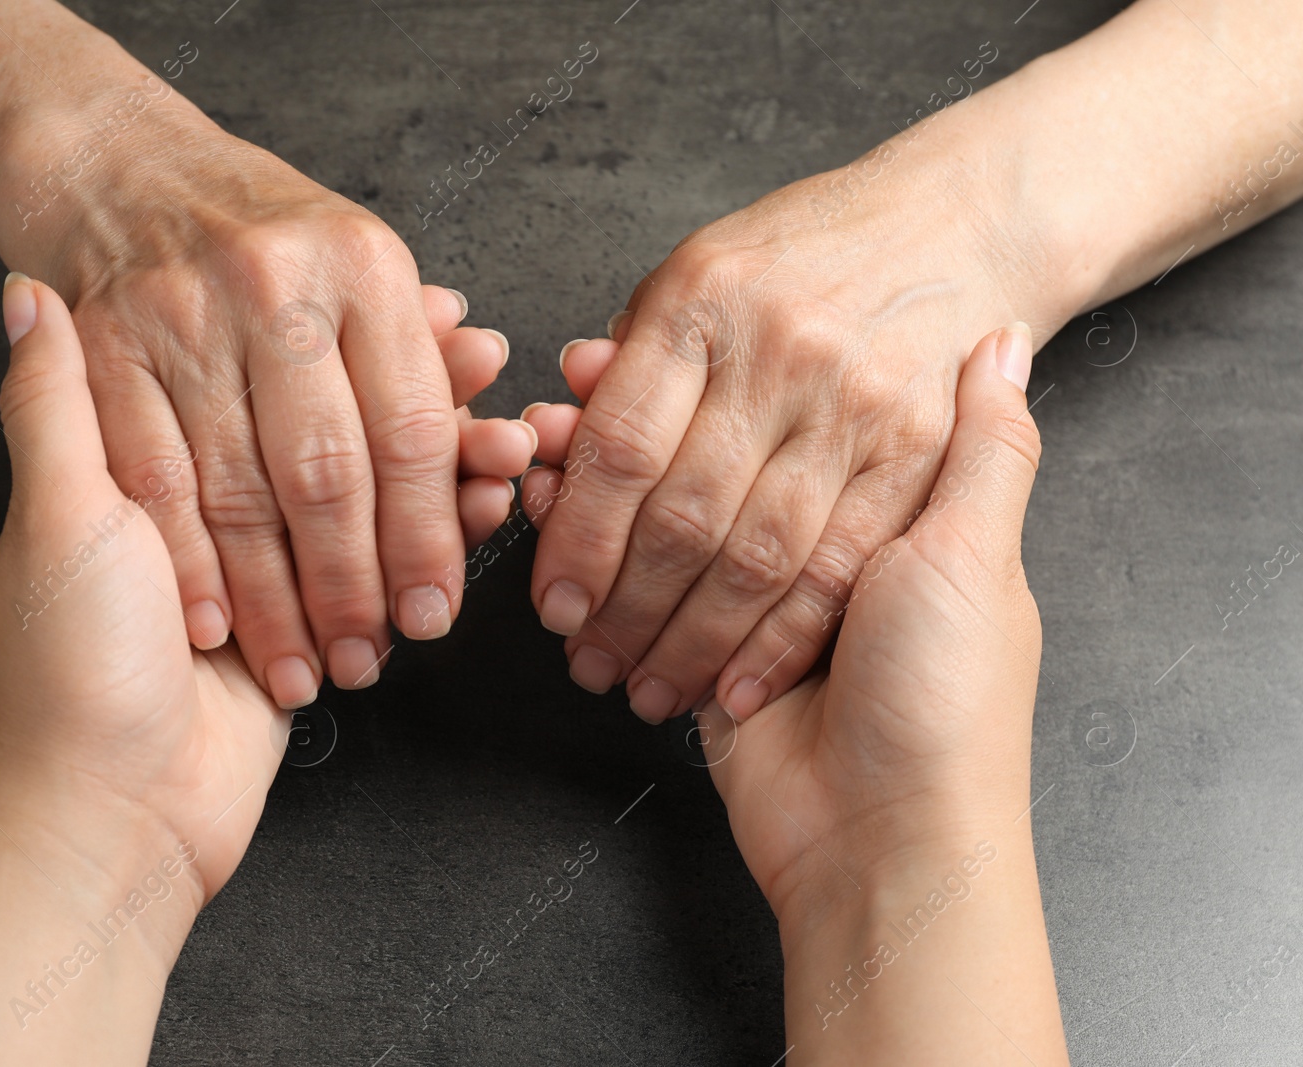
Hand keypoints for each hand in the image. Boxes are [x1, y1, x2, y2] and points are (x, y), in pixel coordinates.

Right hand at [0, 97, 531, 707]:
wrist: (116, 165)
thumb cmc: (261, 237)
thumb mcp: (357, 269)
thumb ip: (422, 363)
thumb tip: (499, 445)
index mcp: (363, 264)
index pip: (413, 430)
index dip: (429, 538)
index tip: (435, 615)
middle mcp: (275, 283)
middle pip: (329, 474)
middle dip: (354, 588)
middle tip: (371, 658)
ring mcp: (182, 314)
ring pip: (241, 494)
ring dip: (275, 602)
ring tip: (305, 668)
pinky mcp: (102, 346)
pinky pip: (154, 483)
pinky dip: (188, 567)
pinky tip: (218, 628)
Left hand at [0, 274, 530, 894]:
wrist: (118, 812)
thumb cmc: (74, 665)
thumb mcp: (56, 517)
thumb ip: (56, 405)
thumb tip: (25, 290)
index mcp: (158, 458)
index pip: (272, 369)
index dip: (347, 336)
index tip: (424, 303)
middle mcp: (225, 495)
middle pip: (342, 421)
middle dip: (420, 396)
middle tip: (489, 357)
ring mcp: (279, 558)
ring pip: (380, 484)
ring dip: (450, 457)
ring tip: (513, 433)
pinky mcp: (323, 616)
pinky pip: (396, 555)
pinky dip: (449, 526)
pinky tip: (496, 494)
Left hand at [524, 127, 1062, 722]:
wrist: (958, 221)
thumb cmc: (803, 254)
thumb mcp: (696, 274)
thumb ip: (627, 366)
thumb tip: (554, 442)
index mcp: (703, 303)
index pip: (622, 446)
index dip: (580, 541)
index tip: (553, 605)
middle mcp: (780, 354)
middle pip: (685, 514)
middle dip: (626, 611)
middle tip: (591, 664)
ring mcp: (857, 406)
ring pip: (759, 556)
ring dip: (695, 643)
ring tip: (649, 690)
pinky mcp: (920, 454)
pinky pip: (839, 568)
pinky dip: (782, 642)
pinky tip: (735, 687)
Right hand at [528, 322, 1040, 892]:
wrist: (888, 843)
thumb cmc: (948, 697)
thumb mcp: (975, 556)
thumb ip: (986, 451)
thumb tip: (1004, 342)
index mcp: (877, 509)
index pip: (777, 419)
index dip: (717, 379)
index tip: (660, 339)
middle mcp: (807, 544)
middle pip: (701, 464)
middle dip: (635, 431)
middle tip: (565, 389)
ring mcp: (744, 601)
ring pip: (657, 518)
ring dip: (595, 484)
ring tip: (537, 444)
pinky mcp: (693, 655)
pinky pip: (631, 589)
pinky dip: (584, 548)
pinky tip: (542, 504)